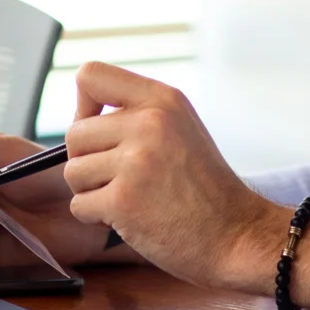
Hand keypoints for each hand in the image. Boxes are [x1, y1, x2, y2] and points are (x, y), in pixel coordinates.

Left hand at [62, 63, 284, 288]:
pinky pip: (79, 205)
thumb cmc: (204, 187)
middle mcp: (148, 122)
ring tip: (130, 198)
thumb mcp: (180, 127)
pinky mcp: (123, 201)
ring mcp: (135, 161)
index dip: (83, 106)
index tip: (100, 130)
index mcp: (162, 99)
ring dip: (93, 192)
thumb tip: (81, 120)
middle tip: (120, 179)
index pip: (90, 75)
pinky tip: (130, 219)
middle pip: (75, 134)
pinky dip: (97, 218)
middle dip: (89, 162)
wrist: (236, 234)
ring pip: (73, 171)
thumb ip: (137, 114)